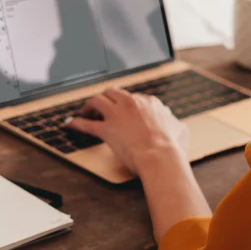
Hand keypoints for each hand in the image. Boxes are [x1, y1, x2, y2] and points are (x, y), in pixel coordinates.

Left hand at [65, 88, 189, 175]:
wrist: (161, 156)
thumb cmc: (172, 147)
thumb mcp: (180, 130)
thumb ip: (175, 123)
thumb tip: (176, 123)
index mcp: (149, 103)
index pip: (134, 98)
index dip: (126, 105)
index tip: (123, 111)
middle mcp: (131, 103)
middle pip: (112, 93)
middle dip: (106, 99)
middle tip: (101, 108)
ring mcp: (117, 115)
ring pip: (98, 100)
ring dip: (90, 105)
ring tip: (86, 112)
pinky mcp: (106, 129)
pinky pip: (86, 124)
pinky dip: (76, 123)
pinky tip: (69, 124)